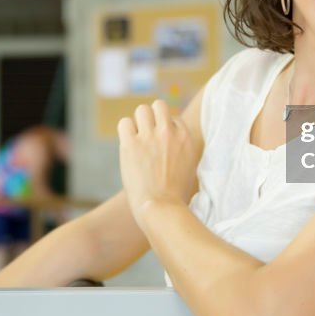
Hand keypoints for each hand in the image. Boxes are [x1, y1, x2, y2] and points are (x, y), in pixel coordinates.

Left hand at [117, 100, 201, 225]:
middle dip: (152, 117)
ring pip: (141, 110)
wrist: (162, 209)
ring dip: (138, 122)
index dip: (165, 130)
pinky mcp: (131, 144)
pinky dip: (125, 131)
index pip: (173, 118)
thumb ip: (182, 150)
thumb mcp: (189, 168)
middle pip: (158, 106)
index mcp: (186, 138)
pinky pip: (124, 123)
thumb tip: (175, 141)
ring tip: (137, 139)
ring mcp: (149, 136)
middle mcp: (169, 133)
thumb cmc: (175, 196)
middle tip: (147, 135)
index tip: (161, 144)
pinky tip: (128, 144)